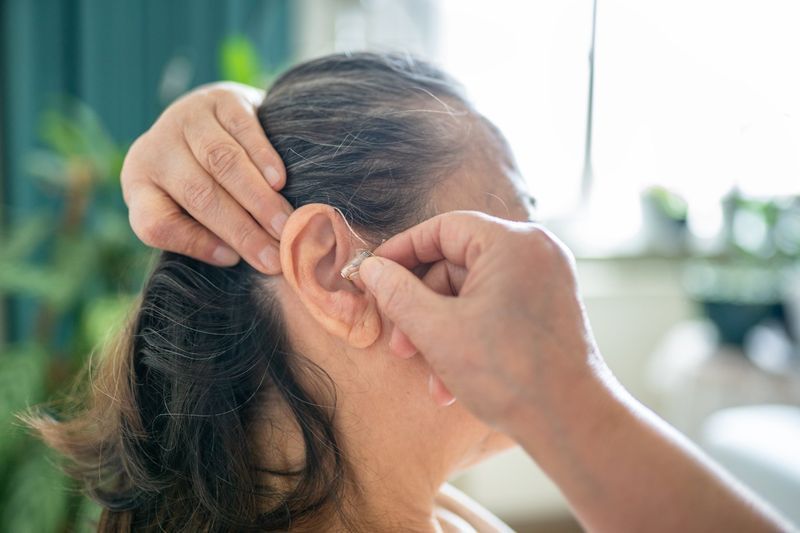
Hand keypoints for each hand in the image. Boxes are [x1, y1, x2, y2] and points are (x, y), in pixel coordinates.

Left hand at [121, 82, 293, 273]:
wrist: (213, 118)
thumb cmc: (205, 179)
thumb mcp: (187, 207)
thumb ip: (204, 234)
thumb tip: (243, 259)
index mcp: (139, 184)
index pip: (155, 223)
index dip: (194, 244)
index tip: (232, 260)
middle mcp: (156, 149)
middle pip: (198, 195)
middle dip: (241, 230)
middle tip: (274, 256)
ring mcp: (185, 118)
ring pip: (222, 163)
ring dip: (258, 199)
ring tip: (285, 225)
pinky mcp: (219, 99)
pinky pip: (243, 130)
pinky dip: (264, 158)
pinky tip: (280, 183)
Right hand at [358, 211, 603, 434]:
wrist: (573, 423)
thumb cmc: (510, 375)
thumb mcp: (437, 330)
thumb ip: (397, 293)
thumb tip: (372, 270)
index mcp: (512, 242)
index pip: (442, 229)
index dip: (402, 251)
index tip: (374, 274)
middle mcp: (535, 252)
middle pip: (455, 264)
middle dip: (421, 307)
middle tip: (398, 340)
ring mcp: (545, 280)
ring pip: (472, 293)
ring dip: (441, 332)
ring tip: (426, 372)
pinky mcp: (548, 307)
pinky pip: (495, 308)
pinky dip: (469, 336)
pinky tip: (449, 381)